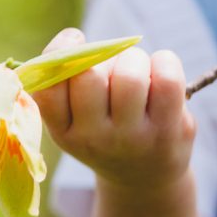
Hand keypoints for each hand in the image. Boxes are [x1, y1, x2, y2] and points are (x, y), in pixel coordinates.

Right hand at [32, 28, 196, 191]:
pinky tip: (163, 70)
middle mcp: (94, 139)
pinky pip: (167, 80)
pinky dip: (165, 61)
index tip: (75, 38)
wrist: (145, 178)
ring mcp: (132, 138)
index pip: (49, 89)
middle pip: (90, 75)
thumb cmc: (106, 132)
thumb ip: (68, 84)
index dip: (59, 51)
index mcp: (64, 131)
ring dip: (135, 59)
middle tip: (114, 65)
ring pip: (130, 76)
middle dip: (103, 54)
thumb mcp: (76, 121)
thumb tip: (74, 41)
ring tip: (141, 71)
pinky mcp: (167, 132)